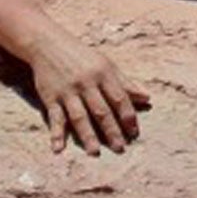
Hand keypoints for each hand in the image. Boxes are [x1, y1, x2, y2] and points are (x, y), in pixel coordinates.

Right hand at [28, 31, 152, 154]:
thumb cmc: (82, 57)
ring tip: (94, 152)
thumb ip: (125, 83)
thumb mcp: (106, 65)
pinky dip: (56, 134)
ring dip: (87, 135)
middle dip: (111, 130)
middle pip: (101, 110)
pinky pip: (55, 118)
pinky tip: (58, 148)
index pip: (119, 98)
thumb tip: (147, 98)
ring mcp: (68, 91)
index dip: (127, 116)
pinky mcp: (51, 97)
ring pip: (80, 116)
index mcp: (103, 74)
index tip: (134, 133)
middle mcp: (86, 83)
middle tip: (120, 148)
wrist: (49, 44)